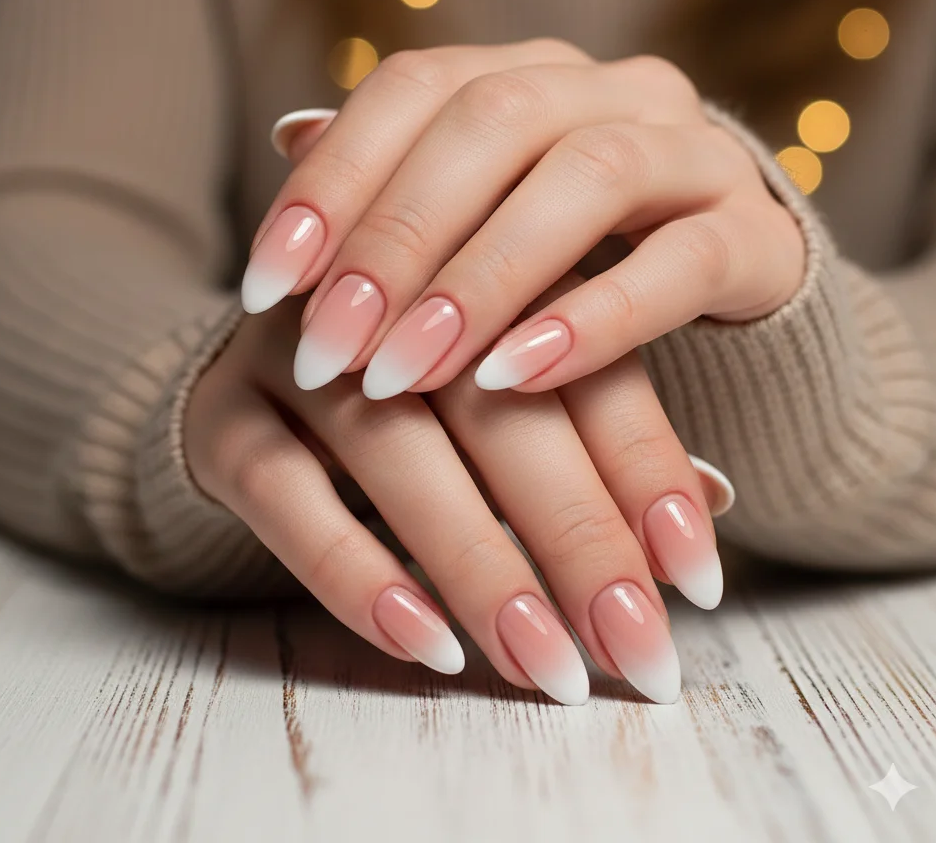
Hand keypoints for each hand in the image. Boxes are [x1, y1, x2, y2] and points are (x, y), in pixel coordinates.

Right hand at [184, 297, 733, 703]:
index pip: (576, 362)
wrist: (253, 371)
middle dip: (577, 535)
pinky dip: (358, 574)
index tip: (697, 576)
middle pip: (495, 410)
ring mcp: (293, 351)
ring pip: (395, 454)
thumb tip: (712, 498)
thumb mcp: (505, 391)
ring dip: (480, 565)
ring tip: (549, 667)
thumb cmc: (411, 390)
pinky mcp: (222, 415)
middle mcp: (383, 296)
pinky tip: (427, 643)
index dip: (643, 466)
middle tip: (637, 645)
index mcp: (472, 267)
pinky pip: (287, 499)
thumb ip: (595, 430)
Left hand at [241, 40, 805, 395]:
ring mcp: (693, 151)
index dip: (333, 179)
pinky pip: (680, 263)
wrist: (712, 291)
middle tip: (328, 346)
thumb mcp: (472, 217)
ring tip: (404, 371)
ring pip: (588, 177)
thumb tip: (289, 135)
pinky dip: (592, 320)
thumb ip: (395, 178)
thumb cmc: (564, 259)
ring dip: (482, 280)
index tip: (264, 285)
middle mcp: (611, 89)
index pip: (416, 87)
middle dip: (396, 240)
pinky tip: (513, 379)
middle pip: (492, 123)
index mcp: (530, 73)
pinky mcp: (754, 234)